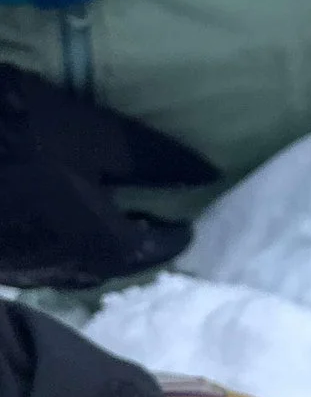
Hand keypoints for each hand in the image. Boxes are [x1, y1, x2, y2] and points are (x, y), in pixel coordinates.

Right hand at [0, 68, 216, 288]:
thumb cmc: (18, 130)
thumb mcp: (94, 135)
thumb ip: (152, 160)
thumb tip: (206, 173)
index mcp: (95, 243)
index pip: (148, 252)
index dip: (171, 237)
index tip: (186, 224)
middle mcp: (58, 267)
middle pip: (108, 265)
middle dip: (133, 245)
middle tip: (152, 221)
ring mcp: (17, 265)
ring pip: (70, 266)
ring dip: (96, 246)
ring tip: (111, 218)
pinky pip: (36, 257)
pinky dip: (60, 241)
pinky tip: (58, 215)